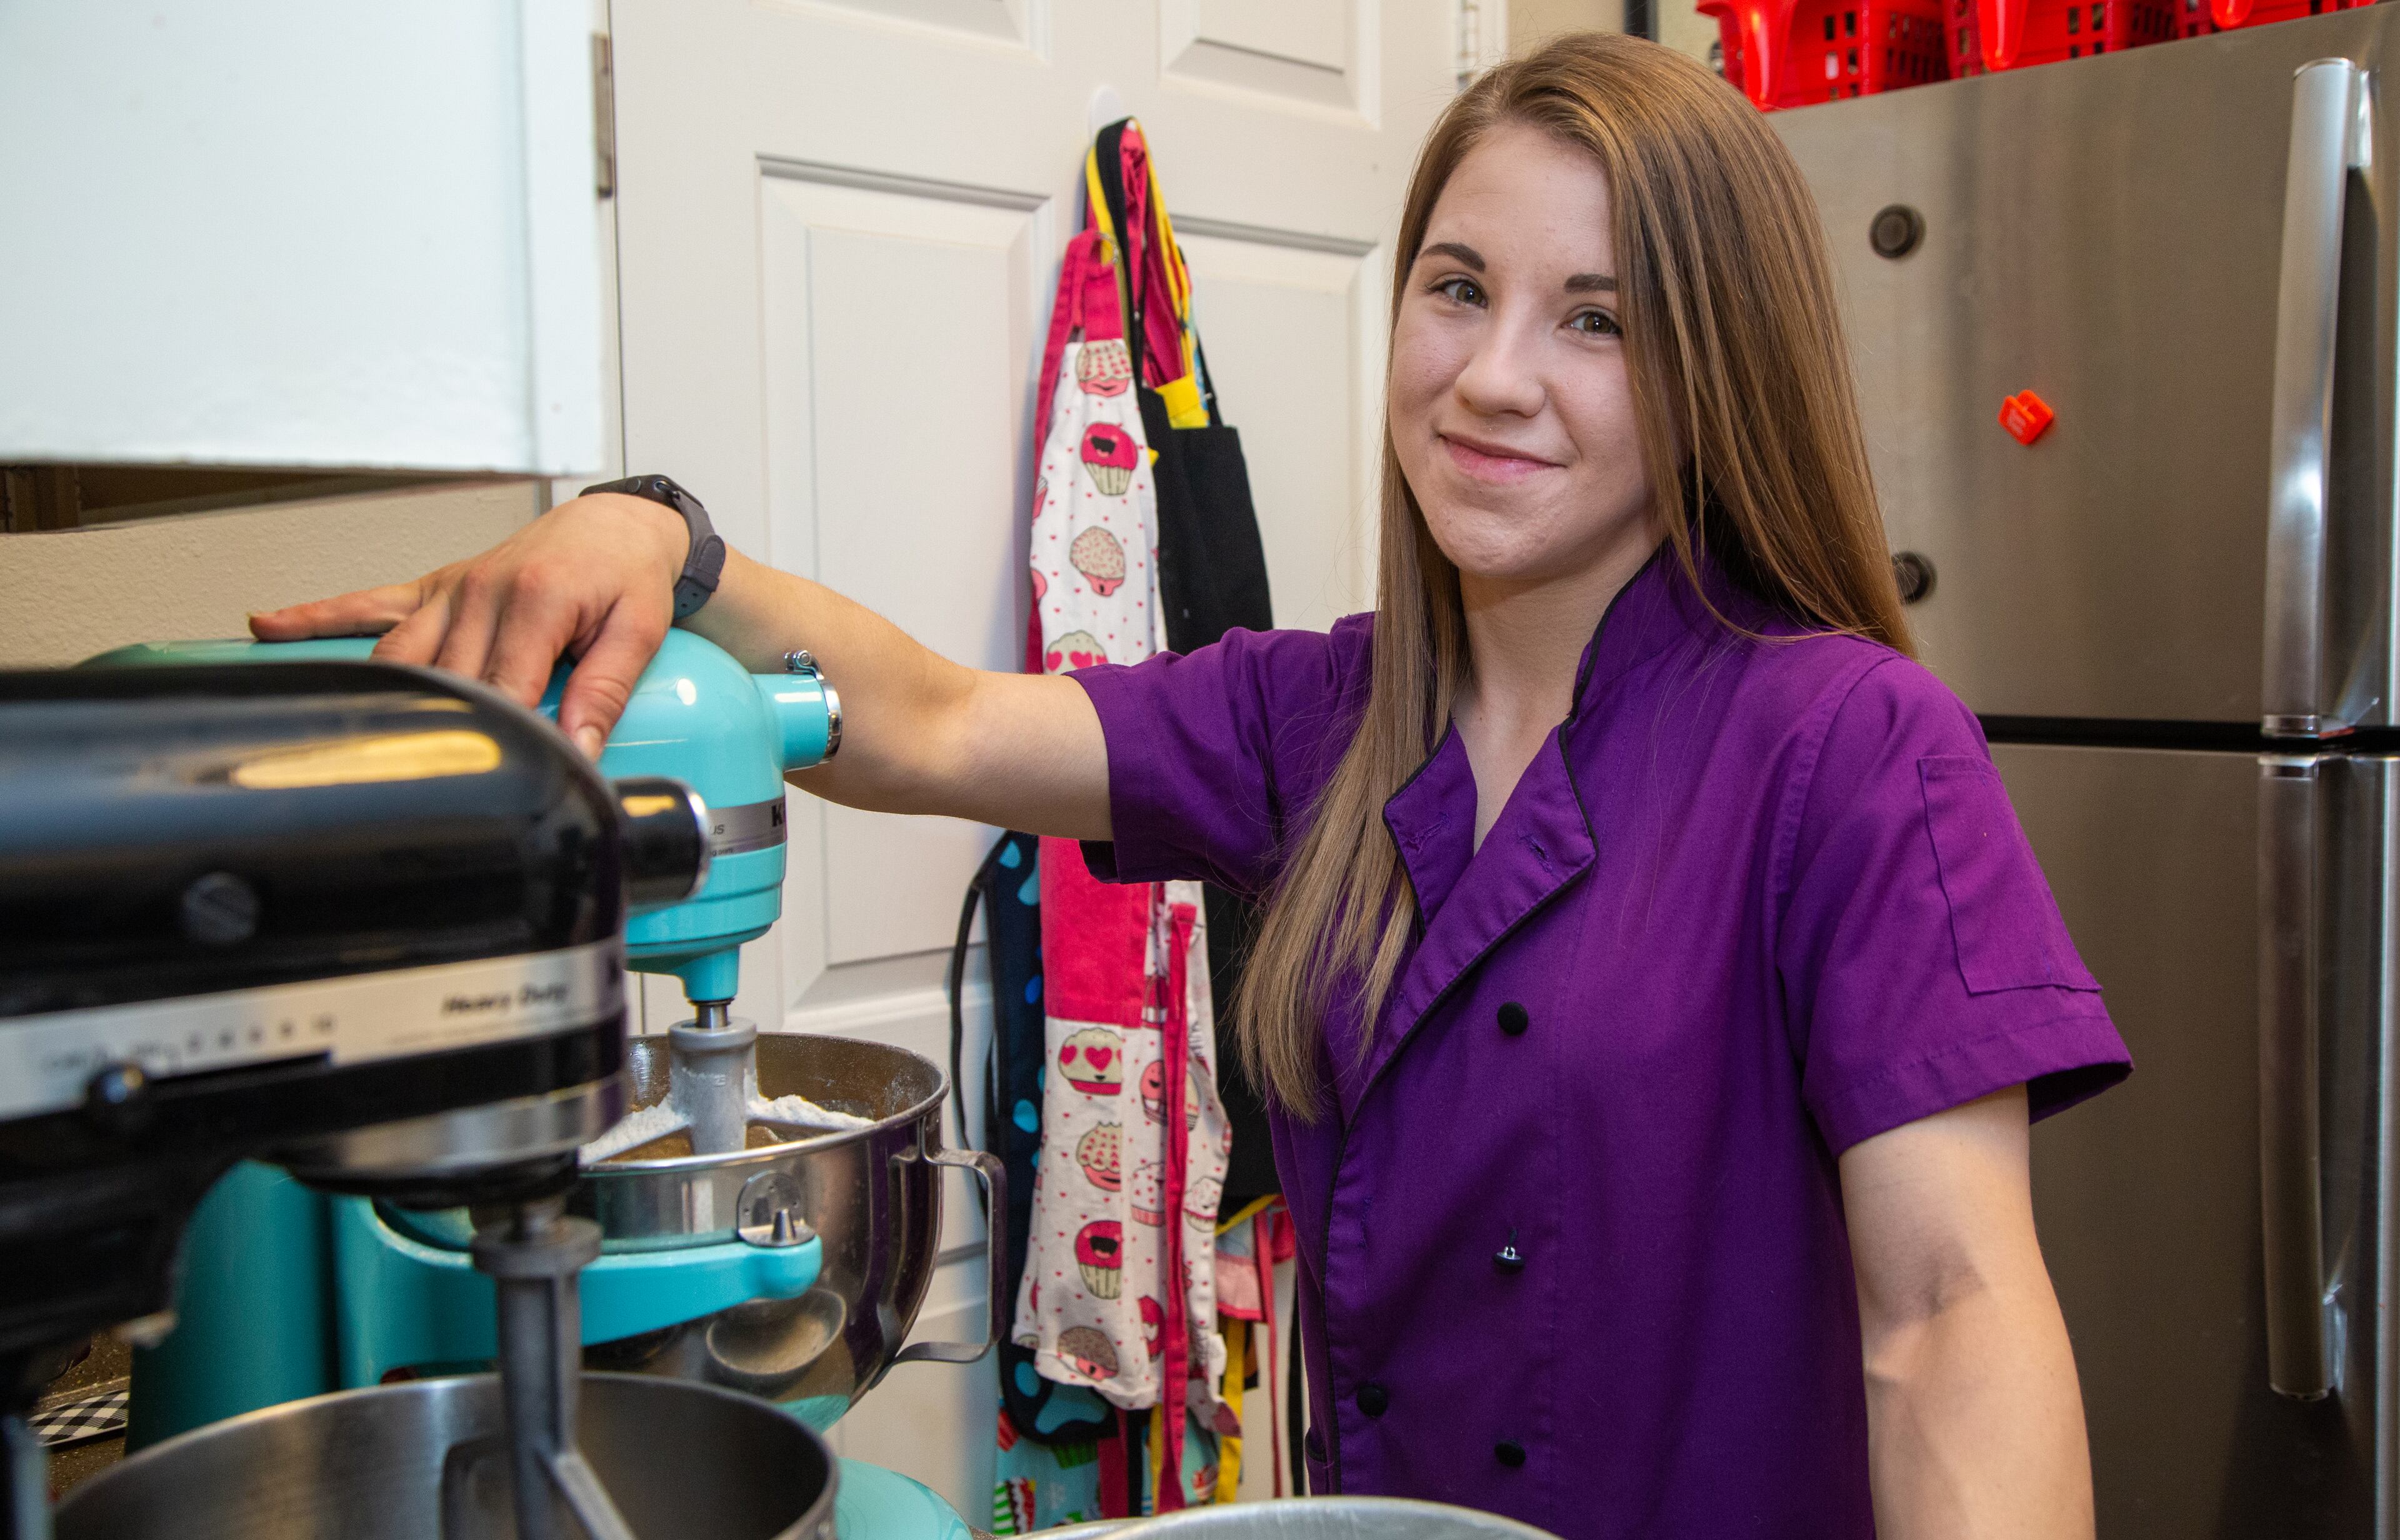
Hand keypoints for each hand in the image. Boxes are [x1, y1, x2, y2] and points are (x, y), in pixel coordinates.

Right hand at [249, 492, 688, 757]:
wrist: (616, 525)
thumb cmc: (626, 575)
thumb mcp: (637, 632)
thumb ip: (606, 691)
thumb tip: (580, 750)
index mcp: (533, 603)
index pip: (502, 690)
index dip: (499, 739)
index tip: (489, 781)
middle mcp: (479, 593)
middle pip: (444, 682)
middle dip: (433, 732)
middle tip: (407, 788)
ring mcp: (449, 590)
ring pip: (398, 656)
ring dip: (376, 697)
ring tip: (335, 745)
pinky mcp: (433, 588)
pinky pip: (369, 603)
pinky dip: (317, 617)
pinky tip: (269, 628)